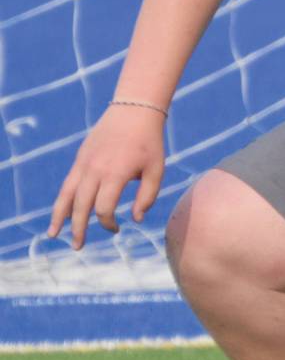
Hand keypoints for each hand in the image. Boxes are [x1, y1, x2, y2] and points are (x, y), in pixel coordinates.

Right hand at [48, 105, 165, 247]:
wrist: (134, 112)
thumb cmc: (150, 143)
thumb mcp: (156, 170)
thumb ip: (147, 197)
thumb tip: (135, 219)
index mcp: (116, 174)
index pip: (103, 207)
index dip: (108, 222)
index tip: (118, 228)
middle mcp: (95, 169)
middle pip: (81, 205)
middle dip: (78, 228)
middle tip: (77, 247)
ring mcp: (85, 163)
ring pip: (67, 194)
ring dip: (59, 216)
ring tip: (53, 235)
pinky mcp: (80, 158)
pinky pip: (68, 183)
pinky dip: (62, 199)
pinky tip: (60, 213)